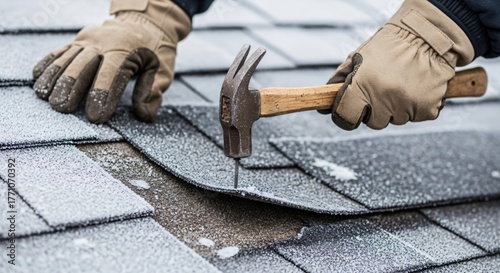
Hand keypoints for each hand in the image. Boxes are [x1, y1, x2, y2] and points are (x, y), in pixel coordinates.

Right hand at [33, 0, 190, 122]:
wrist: (144, 22)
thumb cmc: (155, 51)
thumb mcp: (162, 70)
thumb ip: (153, 93)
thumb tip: (144, 116)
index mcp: (126, 51)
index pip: (111, 76)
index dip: (102, 96)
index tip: (95, 117)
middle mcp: (104, 43)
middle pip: (83, 66)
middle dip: (71, 88)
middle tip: (62, 109)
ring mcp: (88, 40)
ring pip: (67, 59)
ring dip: (55, 79)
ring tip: (46, 98)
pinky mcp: (79, 40)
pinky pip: (60, 51)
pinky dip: (48, 64)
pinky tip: (38, 80)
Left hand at [327, 0, 474, 129]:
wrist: (429, 35)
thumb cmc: (389, 45)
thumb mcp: (357, 58)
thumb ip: (339, 81)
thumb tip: (324, 104)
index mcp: (363, 86)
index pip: (345, 118)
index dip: (344, 115)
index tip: (349, 110)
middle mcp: (384, 99)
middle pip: (373, 122)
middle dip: (375, 110)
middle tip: (382, 88)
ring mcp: (407, 106)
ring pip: (396, 120)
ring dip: (396, 107)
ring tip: (401, 82)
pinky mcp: (428, 110)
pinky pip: (416, 116)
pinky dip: (416, 106)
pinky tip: (416, 86)